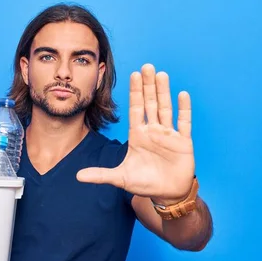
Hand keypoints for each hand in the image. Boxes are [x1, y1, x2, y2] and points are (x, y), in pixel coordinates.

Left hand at [77, 64, 194, 204]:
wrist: (167, 194)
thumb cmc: (145, 184)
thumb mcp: (120, 178)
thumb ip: (100, 175)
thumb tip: (78, 176)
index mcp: (138, 136)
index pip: (135, 109)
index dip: (134, 92)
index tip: (133, 74)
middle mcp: (153, 131)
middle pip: (150, 104)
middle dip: (148, 86)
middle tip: (146, 66)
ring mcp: (168, 135)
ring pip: (165, 109)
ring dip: (164, 92)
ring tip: (161, 74)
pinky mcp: (183, 142)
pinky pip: (184, 123)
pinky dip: (183, 109)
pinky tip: (182, 95)